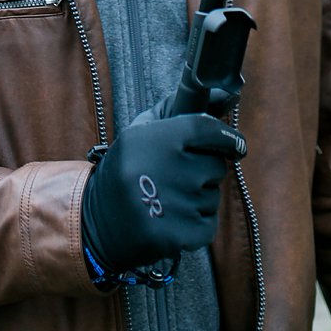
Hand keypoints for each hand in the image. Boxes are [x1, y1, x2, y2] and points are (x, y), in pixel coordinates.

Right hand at [80, 109, 246, 275]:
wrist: (94, 223)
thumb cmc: (126, 172)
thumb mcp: (140, 134)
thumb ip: (177, 112)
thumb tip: (225, 93)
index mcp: (153, 139)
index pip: (206, 127)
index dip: (226, 137)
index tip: (236, 146)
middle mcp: (164, 170)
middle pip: (215, 165)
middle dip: (204, 172)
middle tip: (177, 179)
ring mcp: (171, 205)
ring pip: (212, 197)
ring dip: (198, 200)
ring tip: (167, 202)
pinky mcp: (175, 236)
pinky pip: (208, 225)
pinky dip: (196, 226)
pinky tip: (171, 223)